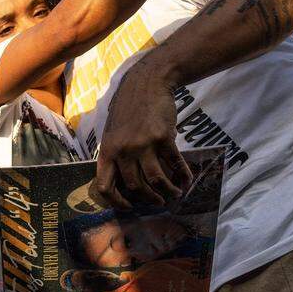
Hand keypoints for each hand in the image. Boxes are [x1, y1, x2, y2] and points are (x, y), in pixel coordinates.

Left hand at [92, 62, 191, 208]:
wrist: (146, 83)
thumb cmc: (128, 109)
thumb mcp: (112, 132)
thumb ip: (116, 155)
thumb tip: (124, 181)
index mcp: (107, 151)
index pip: (105, 186)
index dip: (117, 202)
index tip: (129, 207)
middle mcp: (123, 151)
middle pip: (135, 186)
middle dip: (149, 199)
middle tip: (158, 202)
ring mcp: (143, 144)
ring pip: (156, 179)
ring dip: (167, 191)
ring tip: (175, 194)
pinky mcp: (163, 138)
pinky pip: (174, 163)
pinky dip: (183, 174)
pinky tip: (187, 180)